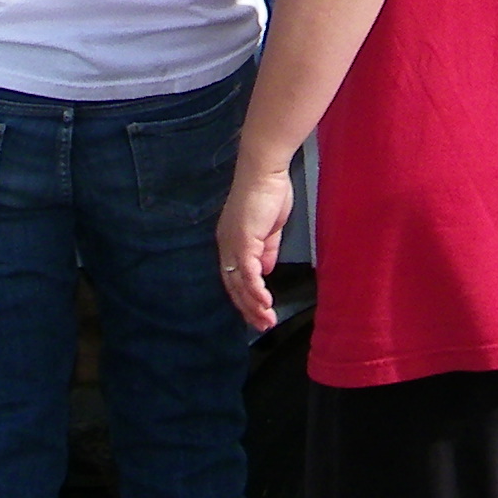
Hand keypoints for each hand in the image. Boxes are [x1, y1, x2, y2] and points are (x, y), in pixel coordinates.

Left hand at [217, 152, 293, 330]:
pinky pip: (247, 274)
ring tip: (266, 321)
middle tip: (263, 326)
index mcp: (232, 242)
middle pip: (233, 286)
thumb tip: (265, 271)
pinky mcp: (243, 242)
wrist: (265, 171)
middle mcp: (227, 246)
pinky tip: (266, 303)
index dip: (245, 298)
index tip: (258, 313)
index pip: (234, 277)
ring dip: (253, 306)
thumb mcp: (270, 228)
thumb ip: (266, 250)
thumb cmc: (269, 192)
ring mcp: (233, 245)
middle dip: (248, 309)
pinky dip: (256, 291)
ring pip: (239, 284)